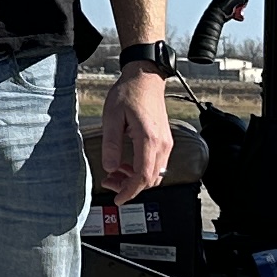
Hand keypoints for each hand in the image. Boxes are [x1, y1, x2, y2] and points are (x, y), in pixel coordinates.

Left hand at [100, 68, 171, 199]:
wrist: (146, 78)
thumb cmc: (129, 93)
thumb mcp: (112, 116)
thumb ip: (111, 143)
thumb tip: (110, 167)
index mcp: (149, 139)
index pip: (142, 176)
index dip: (130, 191)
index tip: (118, 198)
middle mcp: (162, 144)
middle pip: (150, 179)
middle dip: (130, 187)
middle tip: (110, 182)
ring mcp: (166, 143)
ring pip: (154, 174)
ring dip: (136, 179)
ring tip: (115, 173)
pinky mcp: (165, 141)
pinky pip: (156, 164)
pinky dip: (142, 170)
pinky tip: (126, 164)